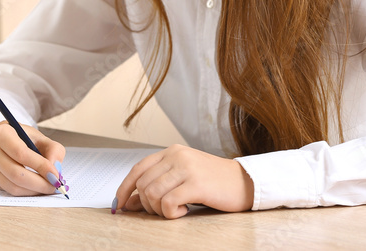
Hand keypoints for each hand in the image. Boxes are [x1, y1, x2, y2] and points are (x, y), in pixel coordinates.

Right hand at [0, 121, 66, 195]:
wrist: (4, 141)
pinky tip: (37, 188)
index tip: (56, 175)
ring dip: (34, 190)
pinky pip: (11, 191)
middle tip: (54, 185)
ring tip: (48, 187)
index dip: (40, 166)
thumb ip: (53, 150)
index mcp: (2, 134)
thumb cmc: (23, 138)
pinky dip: (27, 193)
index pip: (20, 153)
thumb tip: (55, 170)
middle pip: (15, 173)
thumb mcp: (40, 137)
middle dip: (39, 183)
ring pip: (13, 186)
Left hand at [113, 145, 253, 218]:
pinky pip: (168, 203)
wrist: (245, 182)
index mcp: (171, 151)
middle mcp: (176, 156)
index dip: (125, 188)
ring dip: (158, 210)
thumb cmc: (213, 182)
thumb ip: (159, 184)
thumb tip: (130, 202)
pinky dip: (170, 213)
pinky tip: (182, 212)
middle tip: (161, 211)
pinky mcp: (196, 184)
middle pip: (143, 183)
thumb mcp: (183, 177)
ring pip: (152, 193)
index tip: (119, 204)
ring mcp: (186, 168)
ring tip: (174, 211)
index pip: (138, 169)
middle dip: (146, 204)